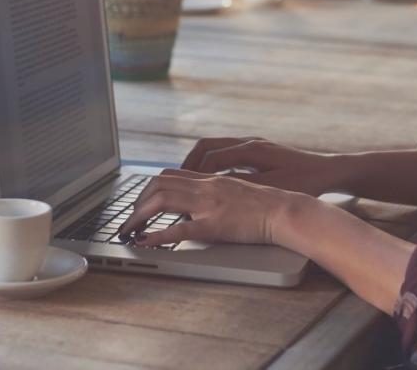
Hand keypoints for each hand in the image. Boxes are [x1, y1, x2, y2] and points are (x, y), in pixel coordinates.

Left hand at [116, 169, 310, 247]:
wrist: (287, 210)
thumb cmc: (269, 205)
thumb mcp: (238, 191)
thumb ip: (217, 193)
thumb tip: (198, 205)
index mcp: (212, 179)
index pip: (171, 174)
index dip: (150, 187)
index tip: (142, 202)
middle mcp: (206, 186)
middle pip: (159, 183)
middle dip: (138, 201)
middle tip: (130, 219)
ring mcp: (208, 204)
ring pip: (161, 200)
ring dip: (139, 215)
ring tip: (130, 230)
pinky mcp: (213, 225)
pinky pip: (177, 229)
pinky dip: (156, 235)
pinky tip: (145, 242)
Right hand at [180, 136, 348, 196]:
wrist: (330, 171)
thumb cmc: (306, 181)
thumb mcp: (275, 188)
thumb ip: (244, 189)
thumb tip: (216, 193)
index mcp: (252, 150)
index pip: (211, 157)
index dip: (192, 172)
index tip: (179, 187)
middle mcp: (250, 143)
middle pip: (206, 146)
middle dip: (188, 163)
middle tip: (173, 181)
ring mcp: (253, 145)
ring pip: (215, 148)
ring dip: (199, 163)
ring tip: (186, 181)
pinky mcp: (259, 152)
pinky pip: (226, 153)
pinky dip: (212, 164)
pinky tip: (210, 182)